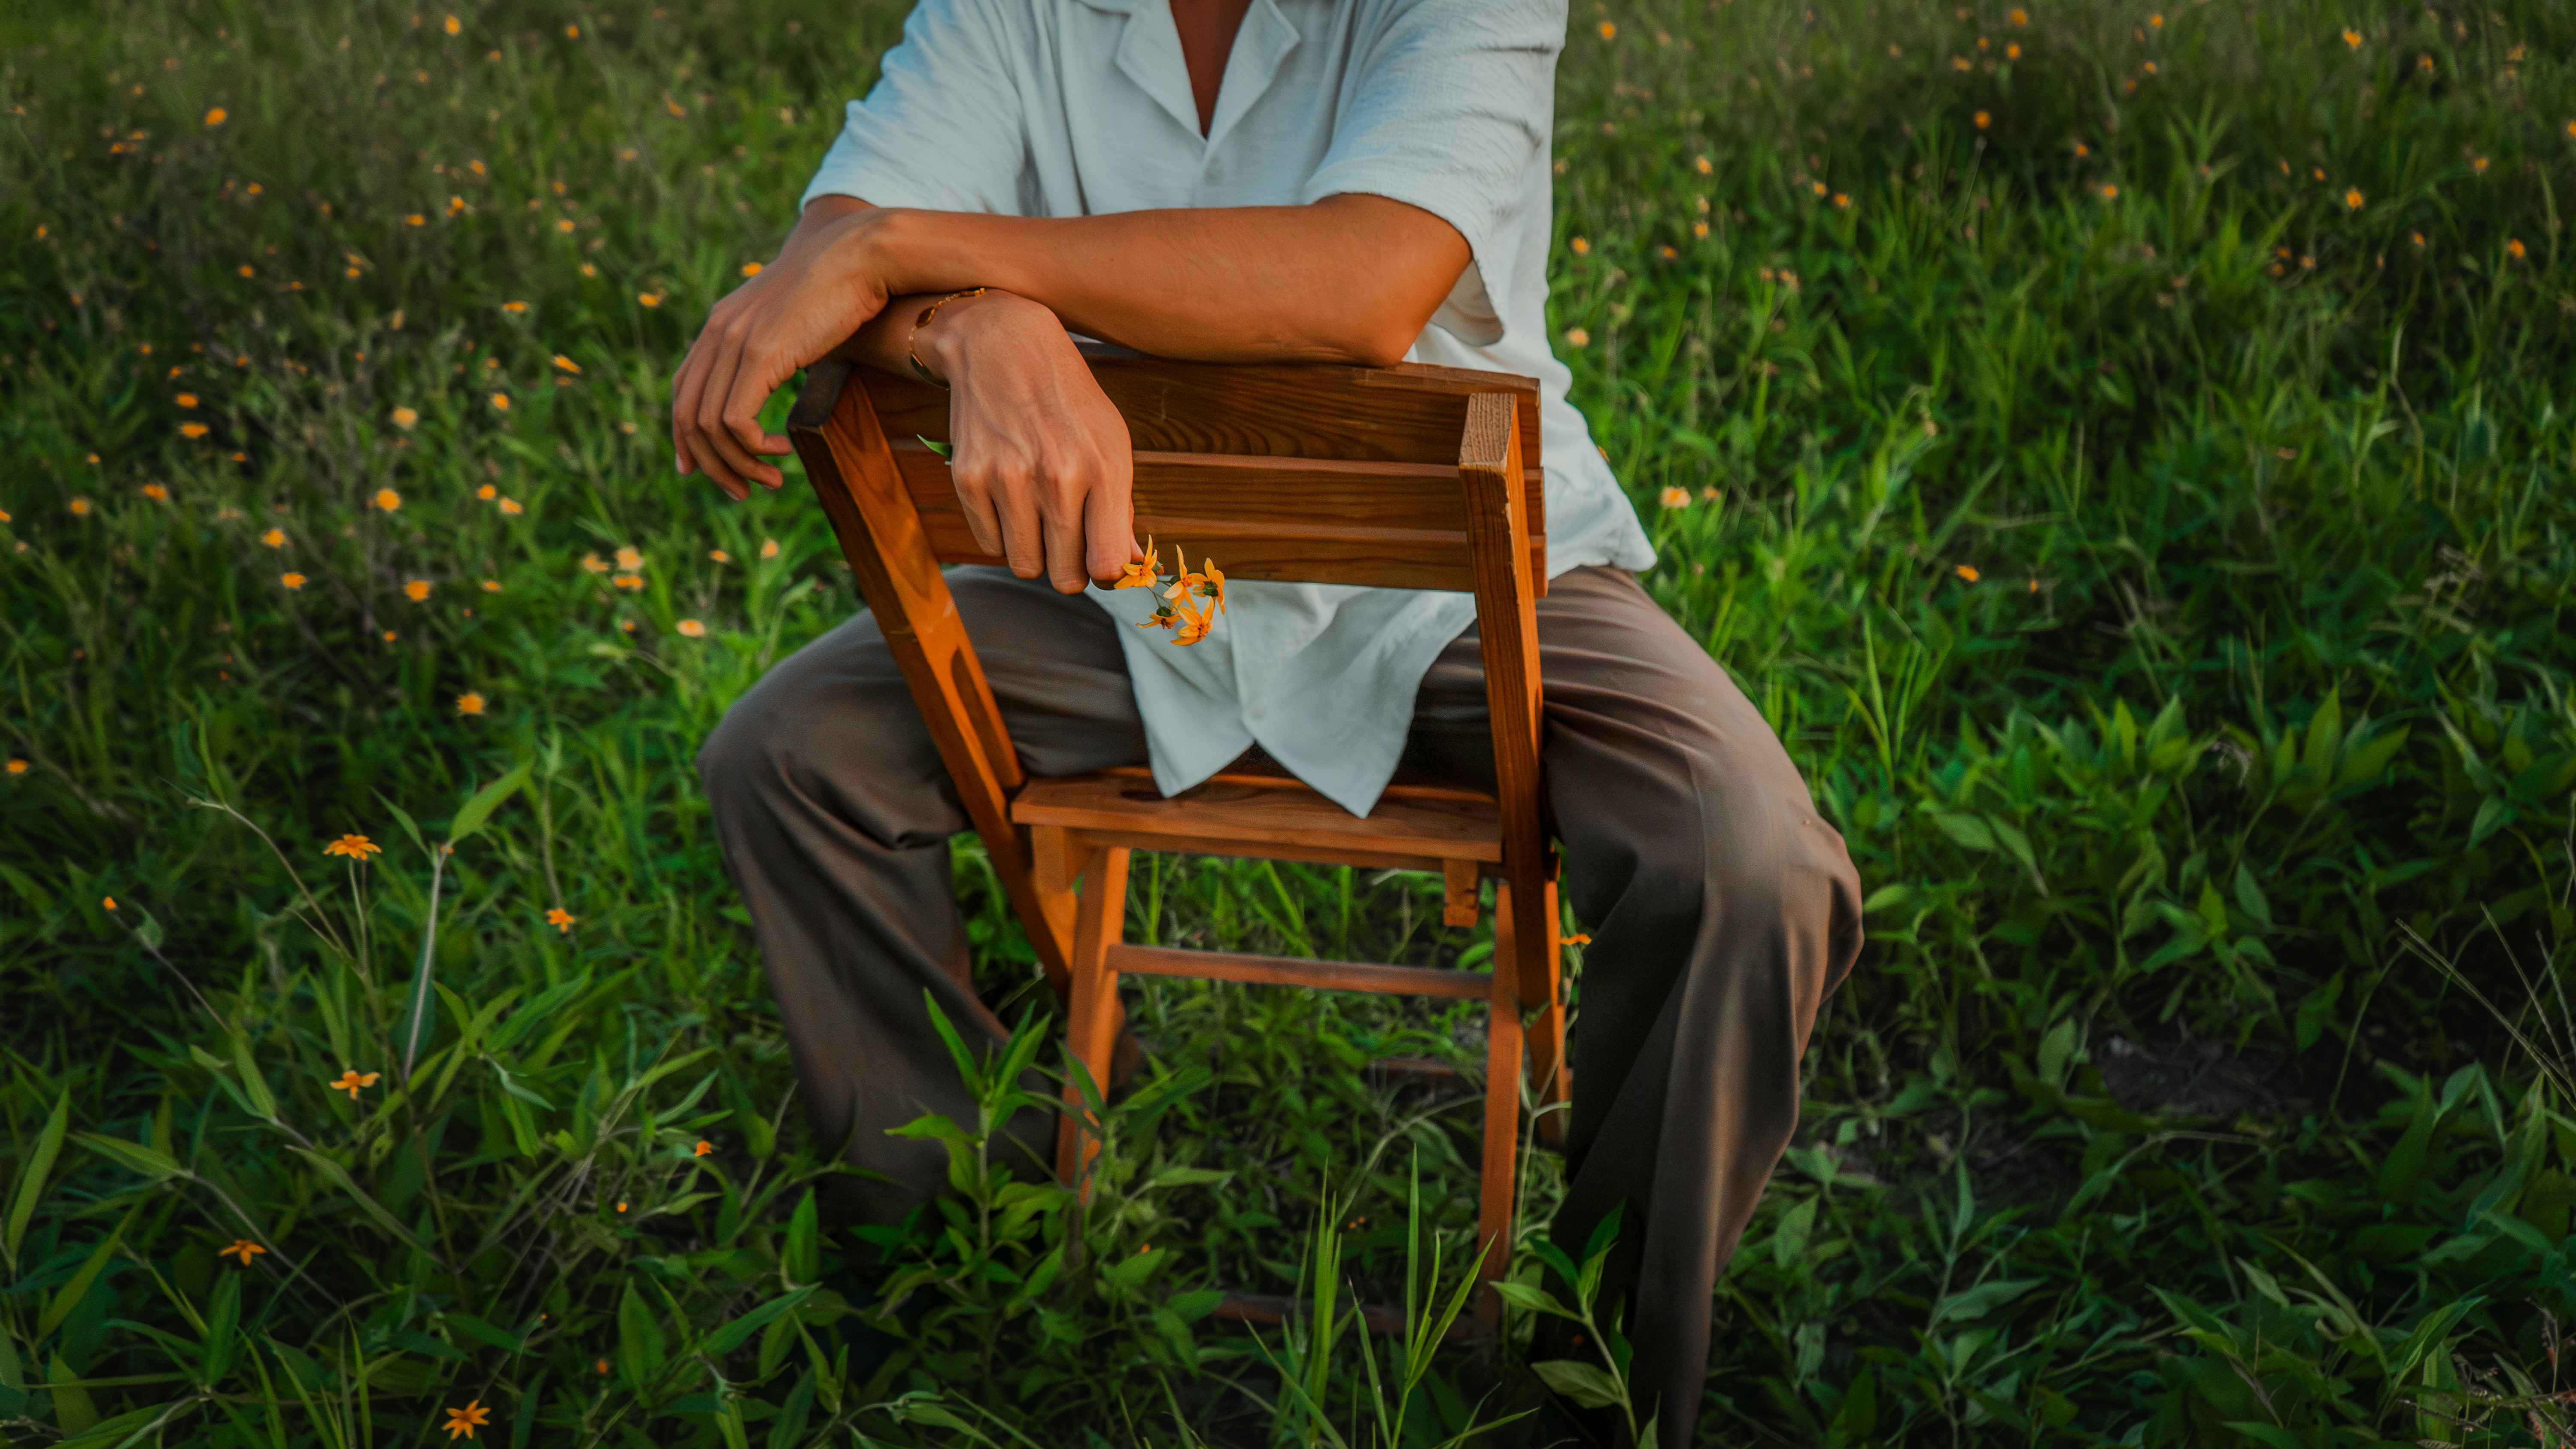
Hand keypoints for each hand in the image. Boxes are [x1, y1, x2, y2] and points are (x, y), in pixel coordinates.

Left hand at [670, 205, 889, 498]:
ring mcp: (736, 341)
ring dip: (737, 465)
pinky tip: (781, 453)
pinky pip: (735, 421)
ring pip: (709, 426)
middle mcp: (718, 331)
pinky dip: (752, 449)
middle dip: (709, 464)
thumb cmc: (842, 289)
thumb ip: (776, 343)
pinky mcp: (760, 354)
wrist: (862, 255)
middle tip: (740, 491)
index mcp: (721, 323)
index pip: (682, 389)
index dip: (685, 436)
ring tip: (770, 480)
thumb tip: (780, 367)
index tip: (700, 469)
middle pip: (687, 414)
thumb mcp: (795, 321)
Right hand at [922, 290, 1139, 592]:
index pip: (1106, 563)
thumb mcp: (1111, 443)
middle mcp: (1056, 477)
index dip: (1105, 574)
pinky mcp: (968, 478)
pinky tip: (1010, 498)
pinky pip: (989, 543)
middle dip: (1069, 570)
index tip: (1100, 563)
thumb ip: (1120, 508)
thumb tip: (1124, 566)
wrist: (1004, 347)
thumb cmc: (1068, 402)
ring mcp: (1008, 479)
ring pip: (1024, 566)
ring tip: (1038, 517)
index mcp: (1103, 469)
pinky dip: (1002, 533)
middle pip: (1064, 576)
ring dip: (1034, 553)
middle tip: (1067, 544)